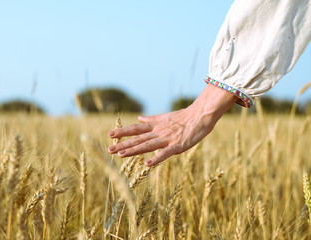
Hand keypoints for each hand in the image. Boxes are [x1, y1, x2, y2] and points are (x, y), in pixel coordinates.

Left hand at [108, 84, 237, 166]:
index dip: (123, 132)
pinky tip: (147, 164)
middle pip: (138, 139)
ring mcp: (167, 139)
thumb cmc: (184, 117)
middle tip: (109, 150)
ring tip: (121, 155)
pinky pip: (166, 153)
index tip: (110, 135)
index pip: (136, 128)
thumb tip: (139, 118)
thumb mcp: (165, 117)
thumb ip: (151, 119)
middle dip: (123, 144)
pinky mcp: (178, 145)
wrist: (201, 114)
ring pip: (148, 145)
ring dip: (134, 150)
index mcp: (156, 126)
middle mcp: (159, 132)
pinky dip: (157, 158)